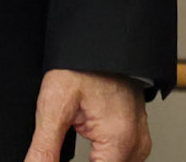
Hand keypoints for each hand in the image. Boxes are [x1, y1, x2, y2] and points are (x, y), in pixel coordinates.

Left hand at [26, 69, 148, 161]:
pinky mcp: (137, 129)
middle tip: (55, 153)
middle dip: (86, 161)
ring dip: (98, 161)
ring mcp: (140, 134)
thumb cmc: (81, 64)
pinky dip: (107, 158)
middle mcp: (135, 139)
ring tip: (74, 152)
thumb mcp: (54, 107)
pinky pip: (125, 157)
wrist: (99, 37)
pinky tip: (92, 155)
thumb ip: (45, 149)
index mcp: (119, 138)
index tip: (54, 157)